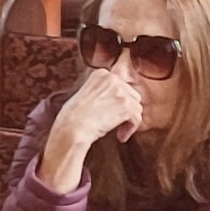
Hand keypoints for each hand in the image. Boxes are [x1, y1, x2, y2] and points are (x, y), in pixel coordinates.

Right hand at [36, 66, 141, 191]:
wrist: (72, 128)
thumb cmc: (72, 117)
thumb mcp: (85, 94)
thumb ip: (101, 91)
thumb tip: (113, 100)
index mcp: (101, 74)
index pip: (121, 86)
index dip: (118, 102)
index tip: (111, 113)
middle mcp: (112, 78)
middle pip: (132, 95)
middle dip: (126, 111)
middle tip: (116, 124)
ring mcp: (120, 92)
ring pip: (136, 107)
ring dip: (128, 121)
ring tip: (118, 132)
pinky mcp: (126, 106)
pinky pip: (137, 119)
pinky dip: (131, 129)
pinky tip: (121, 137)